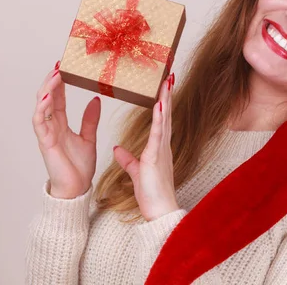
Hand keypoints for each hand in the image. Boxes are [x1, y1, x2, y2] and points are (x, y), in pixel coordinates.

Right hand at [32, 61, 100, 198]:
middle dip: (51, 81)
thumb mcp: (89, 137)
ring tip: (54, 75)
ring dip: (47, 90)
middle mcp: (52, 126)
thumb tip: (96, 99)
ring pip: (41, 106)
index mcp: (61, 124)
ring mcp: (47, 133)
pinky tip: (48, 97)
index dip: (60, 82)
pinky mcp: (45, 142)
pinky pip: (39, 122)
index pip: (58, 98)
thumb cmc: (80, 166)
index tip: (65, 66)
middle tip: (59, 65)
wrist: (77, 188)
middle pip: (47, 98)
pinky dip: (42, 109)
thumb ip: (90, 119)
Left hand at [113, 73, 179, 221]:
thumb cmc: (151, 194)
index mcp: (158, 148)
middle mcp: (163, 145)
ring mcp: (162, 149)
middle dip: (166, 95)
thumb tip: (117, 149)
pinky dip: (159, 118)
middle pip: (165, 114)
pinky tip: (159, 105)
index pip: (160, 120)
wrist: (159, 211)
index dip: (161, 103)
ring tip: (167, 81)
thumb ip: (128, 159)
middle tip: (168, 76)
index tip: (162, 87)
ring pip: (164, 119)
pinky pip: (158, 133)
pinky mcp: (157, 156)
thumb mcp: (136, 172)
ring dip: (165, 99)